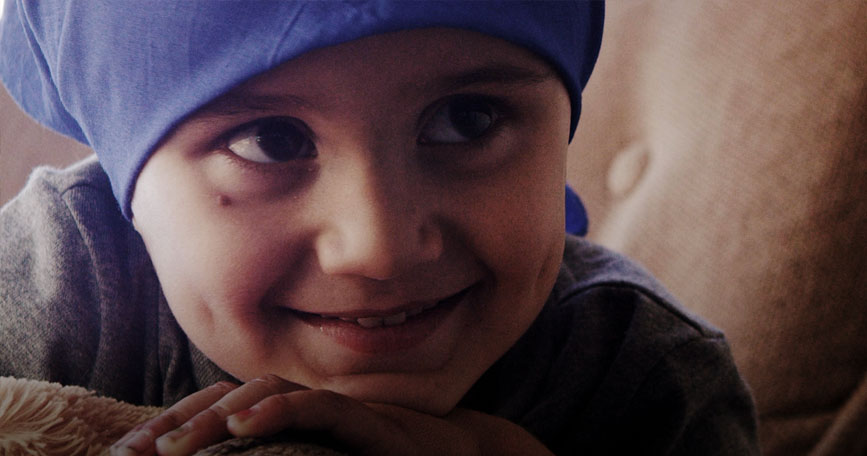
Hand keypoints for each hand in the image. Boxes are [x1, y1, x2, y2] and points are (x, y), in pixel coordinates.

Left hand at [110, 374, 551, 455]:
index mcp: (290, 417)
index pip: (220, 409)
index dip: (173, 423)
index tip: (132, 453)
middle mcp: (306, 405)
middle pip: (229, 397)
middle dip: (179, 422)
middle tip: (135, 454)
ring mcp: (335, 408)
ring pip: (265, 395)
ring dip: (215, 418)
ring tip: (175, 449)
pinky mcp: (367, 420)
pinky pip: (318, 408)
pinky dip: (279, 412)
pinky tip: (243, 428)